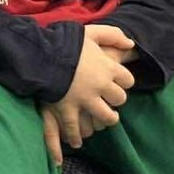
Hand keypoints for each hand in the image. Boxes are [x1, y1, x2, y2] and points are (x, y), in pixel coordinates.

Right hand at [41, 27, 135, 163]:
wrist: (41, 52)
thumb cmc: (65, 42)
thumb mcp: (91, 32)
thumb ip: (113, 35)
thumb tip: (131, 44)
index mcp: (108, 67)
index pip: (127, 79)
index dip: (124, 81)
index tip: (118, 82)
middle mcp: (100, 86)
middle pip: (119, 99)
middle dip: (116, 100)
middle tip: (112, 100)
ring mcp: (84, 100)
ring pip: (105, 116)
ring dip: (107, 119)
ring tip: (106, 120)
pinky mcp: (67, 108)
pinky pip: (74, 127)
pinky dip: (75, 135)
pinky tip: (78, 141)